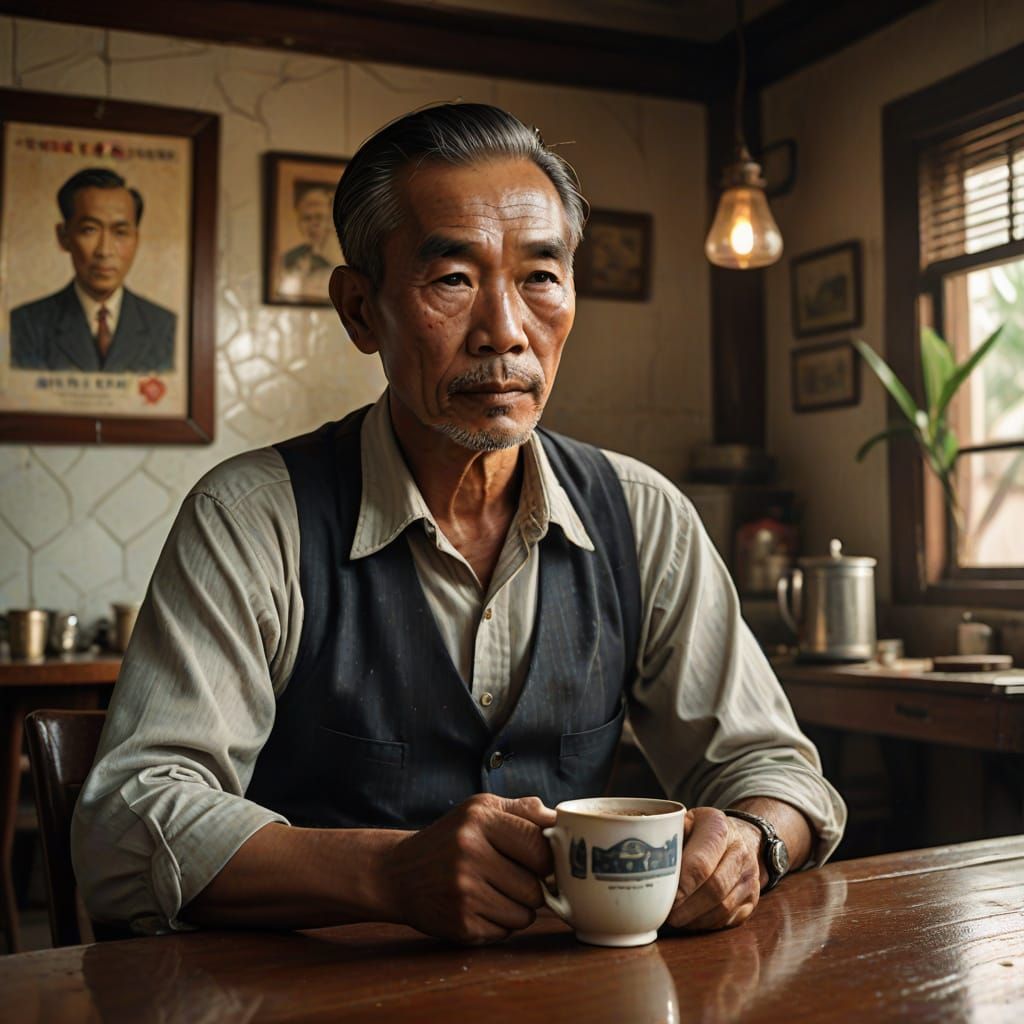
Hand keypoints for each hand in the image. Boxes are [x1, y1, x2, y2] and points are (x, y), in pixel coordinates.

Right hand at [383, 793, 555, 944]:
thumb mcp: (481, 809)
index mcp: (480, 820)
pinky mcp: (460, 924)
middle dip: (534, 886)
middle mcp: (470, 854)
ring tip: (494, 890)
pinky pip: (505, 932)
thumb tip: (564, 821)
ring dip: (519, 907)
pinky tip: (479, 906)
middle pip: (536, 887)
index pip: (540, 846)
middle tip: (516, 877)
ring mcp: (463, 892)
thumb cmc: (450, 837)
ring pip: (525, 914)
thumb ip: (524, 810)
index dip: (550, 859)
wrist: (398, 872)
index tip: (543, 861)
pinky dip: (500, 923)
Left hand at [666, 807, 761, 930]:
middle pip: (714, 889)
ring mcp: (750, 878)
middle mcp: (740, 852)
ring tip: (673, 920)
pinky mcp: (752, 900)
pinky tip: (689, 921)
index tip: (662, 897)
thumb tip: (643, 862)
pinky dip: (706, 924)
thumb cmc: (701, 830)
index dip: (681, 885)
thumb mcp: (684, 820)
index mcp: (719, 828)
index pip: (700, 863)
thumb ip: (667, 836)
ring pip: (723, 908)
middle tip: (664, 915)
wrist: (740, 837)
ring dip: (695, 919)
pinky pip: (728, 919)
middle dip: (686, 907)